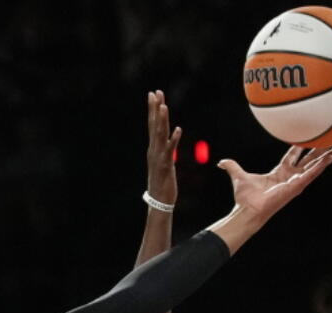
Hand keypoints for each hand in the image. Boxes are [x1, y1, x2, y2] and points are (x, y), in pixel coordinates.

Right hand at [146, 90, 181, 204]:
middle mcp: (154, 150)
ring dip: (162, 120)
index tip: (153, 94)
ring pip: (160, 135)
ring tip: (164, 106)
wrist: (159, 201)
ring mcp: (159, 157)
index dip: (153, 109)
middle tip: (156, 92)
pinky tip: (178, 130)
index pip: (152, 125)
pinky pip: (170, 150)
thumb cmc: (162, 183)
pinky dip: (173, 139)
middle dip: (155, 109)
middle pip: (154, 126)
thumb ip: (164, 150)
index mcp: (153, 148)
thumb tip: (166, 140)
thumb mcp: (162, 163)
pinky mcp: (166, 165)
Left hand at [217, 143, 331, 223]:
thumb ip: (232, 167)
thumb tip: (221, 162)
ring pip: (317, 165)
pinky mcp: (297, 186)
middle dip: (325, 149)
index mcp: (280, 172)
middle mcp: (291, 176)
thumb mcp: (238, 176)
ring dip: (331, 155)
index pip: (294, 155)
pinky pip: (312, 173)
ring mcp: (296, 181)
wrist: (248, 211)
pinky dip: (322, 165)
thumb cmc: (245, 198)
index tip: (311, 135)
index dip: (302, 145)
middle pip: (312, 159)